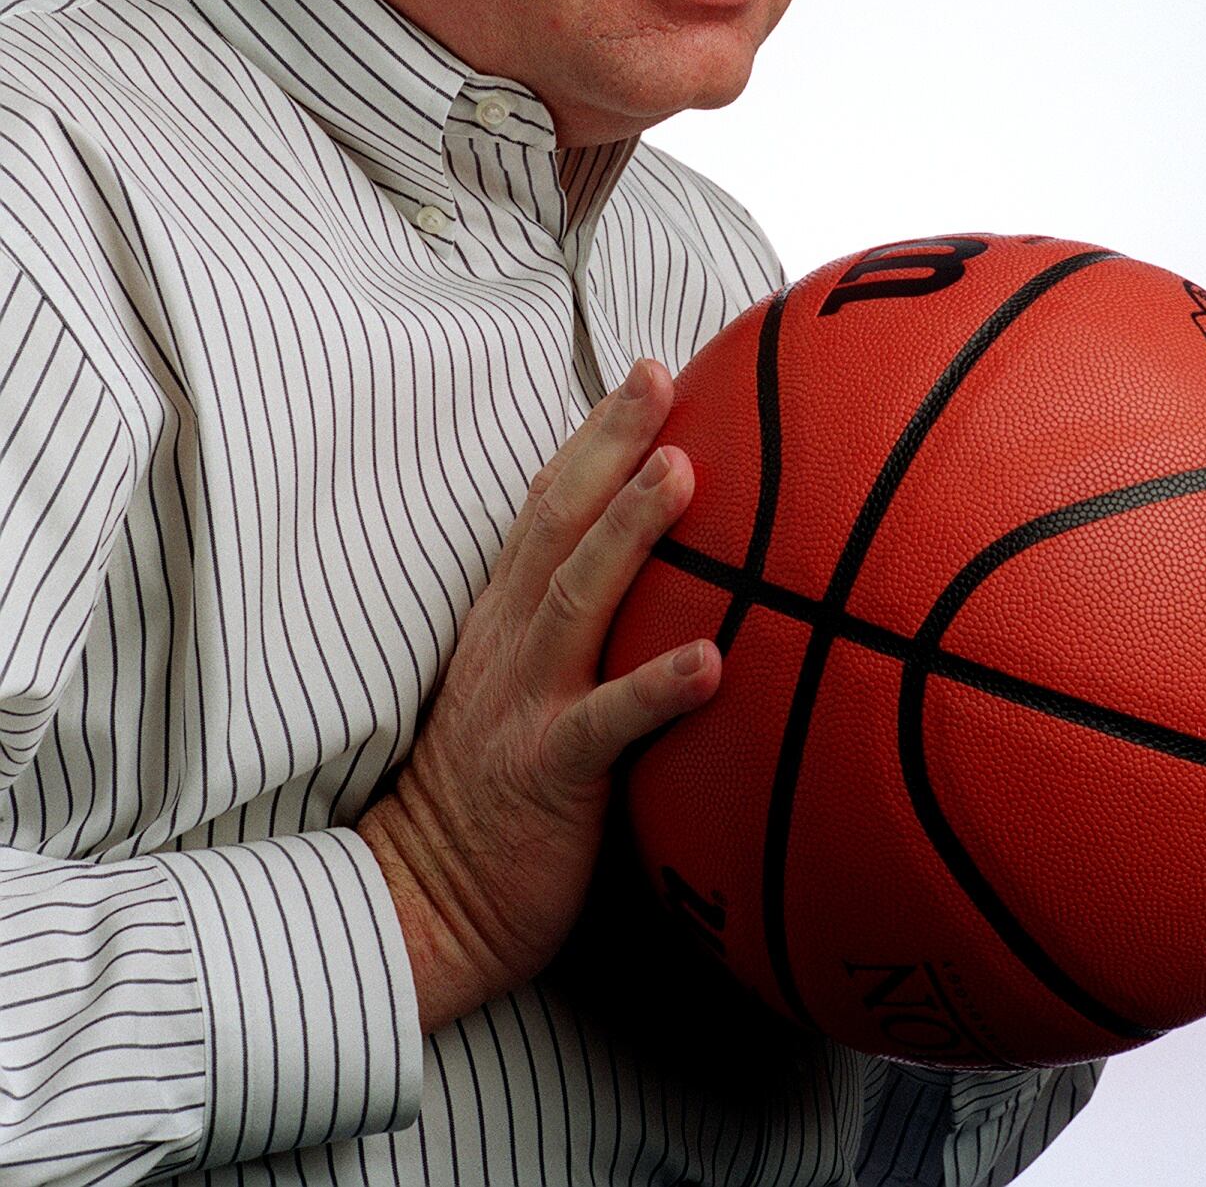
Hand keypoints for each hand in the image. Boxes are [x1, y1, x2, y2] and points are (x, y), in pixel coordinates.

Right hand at [356, 358, 719, 1034]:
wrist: (426, 902)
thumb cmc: (501, 796)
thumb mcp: (532, 689)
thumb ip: (583, 632)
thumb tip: (679, 589)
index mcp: (508, 617)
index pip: (550, 505)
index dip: (597, 435)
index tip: (648, 371)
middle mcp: (513, 641)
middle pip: (558, 519)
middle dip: (609, 441)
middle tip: (660, 374)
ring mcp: (527, 701)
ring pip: (578, 597)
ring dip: (630, 531)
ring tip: (683, 472)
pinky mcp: (548, 771)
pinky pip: (607, 724)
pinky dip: (656, 686)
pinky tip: (712, 661)